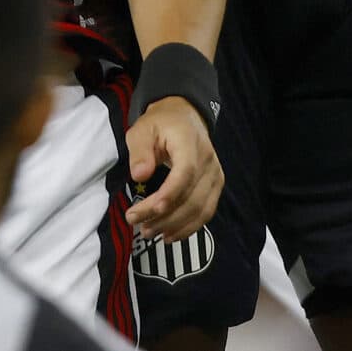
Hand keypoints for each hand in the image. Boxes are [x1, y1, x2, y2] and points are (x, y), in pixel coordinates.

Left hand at [124, 96, 222, 242]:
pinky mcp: (215, 185)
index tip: (149, 210)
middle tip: (136, 223)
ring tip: (149, 232)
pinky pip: (206, 212)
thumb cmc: (160, 124)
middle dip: (164, 216)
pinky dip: (189, 227)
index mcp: (189, 141)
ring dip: (174, 225)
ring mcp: (215, 174)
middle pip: (191, 196)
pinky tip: (170, 235)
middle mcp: (208, 160)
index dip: (170, 194)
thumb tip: (139, 175)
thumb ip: (140, 151)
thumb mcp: (141, 130)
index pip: (186, 171)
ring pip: (200, 208)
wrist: (184, 117)